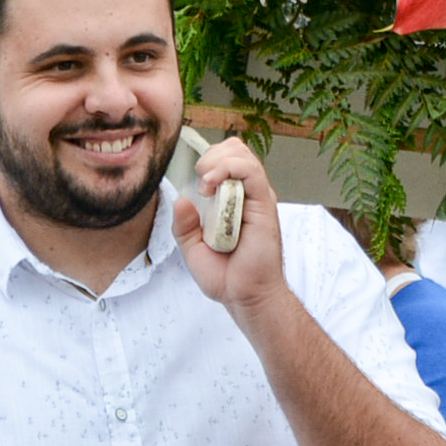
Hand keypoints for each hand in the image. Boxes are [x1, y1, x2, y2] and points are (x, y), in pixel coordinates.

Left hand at [172, 134, 290, 320]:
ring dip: (217, 162)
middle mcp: (247, 194)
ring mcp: (257, 197)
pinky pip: (250, 172)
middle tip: (201, 180)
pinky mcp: (264, 203)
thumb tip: (181, 200)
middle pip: (235, 149)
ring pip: (242, 154)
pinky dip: (229, 169)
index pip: (225, 160)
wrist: (245, 296)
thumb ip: (184, 226)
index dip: (208, 160)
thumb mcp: (192, 249)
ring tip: (206, 184)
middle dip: (212, 155)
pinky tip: (212, 184)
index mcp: (233, 200)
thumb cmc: (226, 275)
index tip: (194, 182)